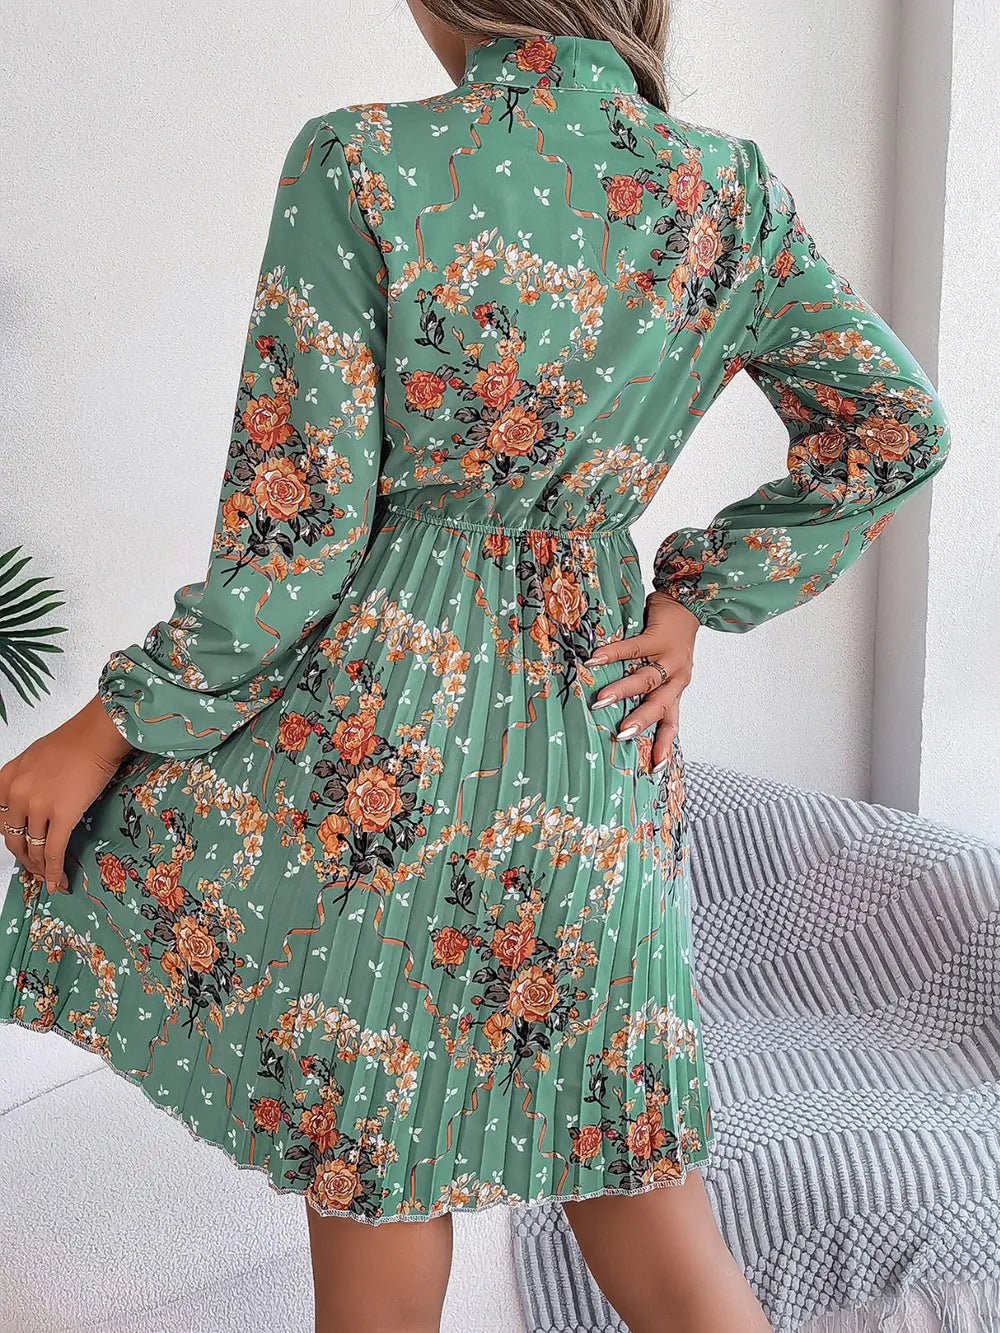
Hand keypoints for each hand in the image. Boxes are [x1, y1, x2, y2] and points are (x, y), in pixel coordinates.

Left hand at [0, 696, 133, 891]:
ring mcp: (38, 806)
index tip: (23, 849)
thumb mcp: (35, 758)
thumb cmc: (75, 740)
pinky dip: (55, 871)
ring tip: (50, 878)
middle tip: (36, 868)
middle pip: (14, 838)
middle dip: (25, 858)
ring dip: (42, 867)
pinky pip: (55, 851)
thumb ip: (27, 781)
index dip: (13, 840)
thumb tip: (35, 802)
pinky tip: (59, 883)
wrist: (97, 734)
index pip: (1, 821)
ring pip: (35, 848)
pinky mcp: (62, 816)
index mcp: (7, 779)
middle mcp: (16, 794)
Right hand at [585, 590, 700, 773]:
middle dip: (641, 721)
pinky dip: (614, 654)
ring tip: (601, 700)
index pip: (671, 723)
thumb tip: (618, 715)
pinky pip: (634, 647)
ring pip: (647, 679)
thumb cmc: (670, 641)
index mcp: (676, 691)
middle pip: (660, 705)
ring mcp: (669, 658)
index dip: (664, 745)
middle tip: (621, 734)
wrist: (689, 604)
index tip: (654, 768)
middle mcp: (676, 678)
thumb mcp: (666, 672)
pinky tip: (596, 659)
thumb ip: (649, 691)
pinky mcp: (658, 637)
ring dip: (623, 690)